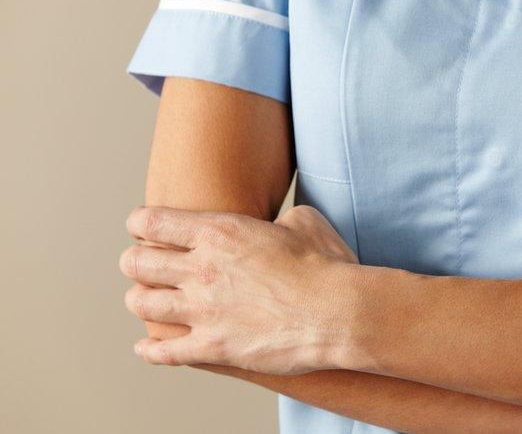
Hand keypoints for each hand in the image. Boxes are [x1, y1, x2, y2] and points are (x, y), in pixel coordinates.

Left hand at [119, 205, 359, 373]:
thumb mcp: (303, 221)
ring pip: (141, 304)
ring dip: (140, 301)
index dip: (141, 224)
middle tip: (143, 266)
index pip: (151, 222)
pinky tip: (148, 347)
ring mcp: (204, 311)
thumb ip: (278, 218)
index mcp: (219, 232)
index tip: (146, 229)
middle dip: (135, 262)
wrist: (338, 312)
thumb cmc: (326, 265)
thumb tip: (277, 225)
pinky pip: (162, 352)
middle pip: (136, 263)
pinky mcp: (213, 348)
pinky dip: (149, 350)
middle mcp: (201, 270)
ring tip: (148, 302)